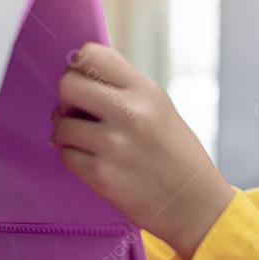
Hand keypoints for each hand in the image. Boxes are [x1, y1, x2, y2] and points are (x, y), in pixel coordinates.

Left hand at [53, 43, 234, 259]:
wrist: (196, 205)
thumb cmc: (176, 157)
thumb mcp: (160, 109)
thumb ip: (123, 91)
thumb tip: (77, 80)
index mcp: (145, 90)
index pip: (91, 54)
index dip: (78, 69)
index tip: (86, 86)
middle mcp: (130, 112)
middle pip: (67, 85)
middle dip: (67, 101)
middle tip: (80, 116)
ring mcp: (115, 144)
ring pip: (62, 125)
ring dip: (68, 135)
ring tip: (89, 144)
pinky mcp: (103, 175)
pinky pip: (66, 156)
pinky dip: (74, 159)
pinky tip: (93, 163)